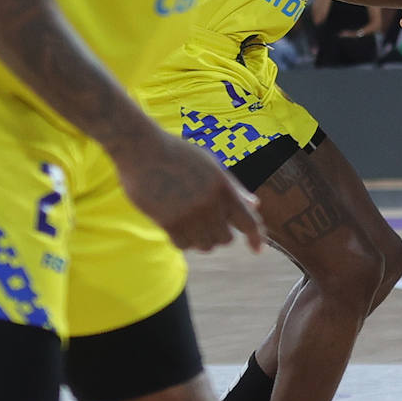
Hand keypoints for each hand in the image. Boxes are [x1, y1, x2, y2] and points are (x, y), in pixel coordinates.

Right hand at [115, 127, 264, 253]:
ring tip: (192, 222)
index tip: (258, 250)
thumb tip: (255, 205)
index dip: (257, 238)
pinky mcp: (169, 223)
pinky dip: (184, 240)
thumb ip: (233, 188)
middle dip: (220, 234)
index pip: (249, 222)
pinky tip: (178, 226)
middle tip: (208, 221)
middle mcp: (210, 205)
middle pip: (225, 239)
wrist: (144, 150)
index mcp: (224, 188)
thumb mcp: (211, 166)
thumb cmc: (179, 155)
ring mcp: (190, 216)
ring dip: (201, 239)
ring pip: (205, 246)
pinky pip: (184, 245)